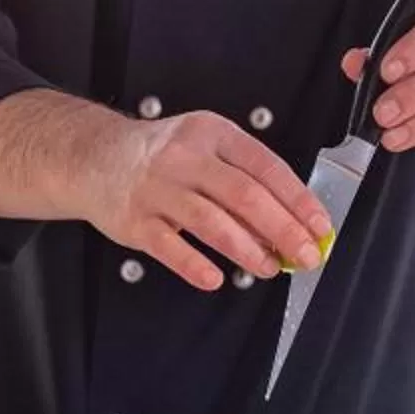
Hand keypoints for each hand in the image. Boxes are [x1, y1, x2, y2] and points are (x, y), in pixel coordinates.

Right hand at [89, 110, 333, 292]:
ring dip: (247, 249)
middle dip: (282, 229)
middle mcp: (185, 157)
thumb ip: (243, 181)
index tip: (319, 225)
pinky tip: (215, 278)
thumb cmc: (161, 157)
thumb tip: (287, 225)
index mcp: (212, 134)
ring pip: (210, 221)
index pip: (265, 166)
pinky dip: (194, 265)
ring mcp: (158, 189)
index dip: (297, 199)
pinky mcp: (135, 220)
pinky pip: (168, 246)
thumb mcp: (205, 149)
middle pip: (244, 195)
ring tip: (269, 267)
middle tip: (304, 254)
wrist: (95, 158)